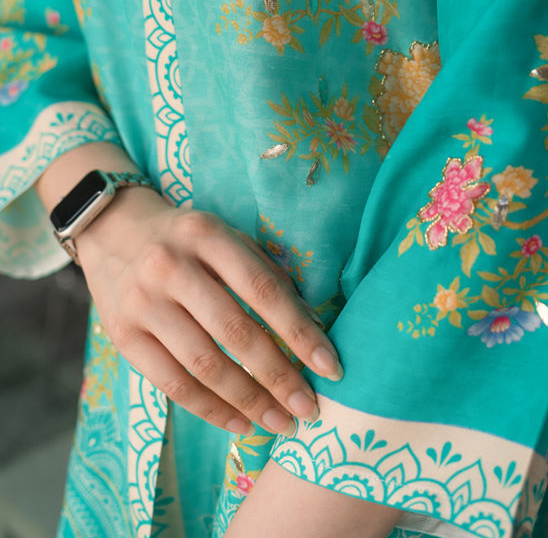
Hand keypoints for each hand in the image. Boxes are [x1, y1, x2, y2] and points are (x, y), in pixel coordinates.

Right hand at [75, 189, 342, 436]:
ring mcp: (143, 303)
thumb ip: (264, 272)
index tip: (330, 366)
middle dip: (278, 376)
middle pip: (234, 332)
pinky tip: (239, 423)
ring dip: (248, 400)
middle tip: (308, 408)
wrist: (112, 230)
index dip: (300, 331)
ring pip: (203, 364)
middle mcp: (172, 268)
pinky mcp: (122, 335)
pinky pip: (171, 383)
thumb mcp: (225, 236)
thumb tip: (311, 325)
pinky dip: (209, 409)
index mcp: (208, 236)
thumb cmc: (187, 240)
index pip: (263, 289)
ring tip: (279, 422)